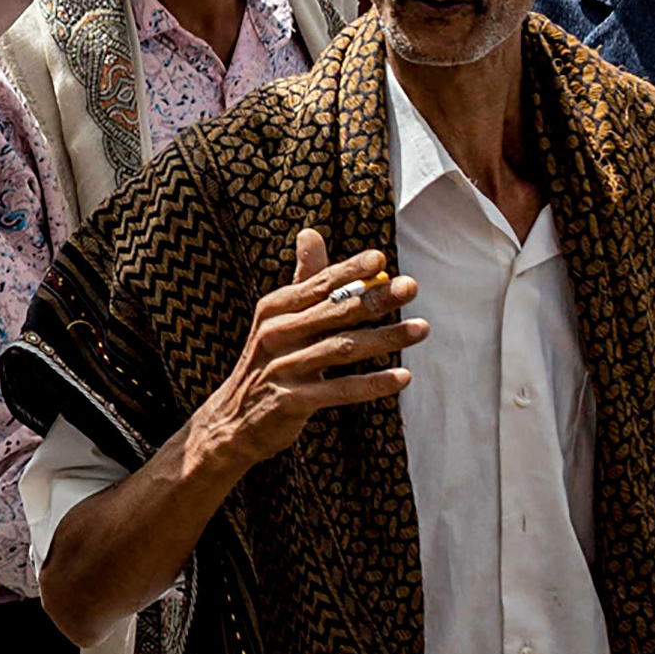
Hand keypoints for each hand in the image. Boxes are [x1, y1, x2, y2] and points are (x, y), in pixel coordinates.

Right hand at [183, 228, 424, 481]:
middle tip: (411, 287)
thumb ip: (303, 280)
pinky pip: (339, 390)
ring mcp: (283, 368)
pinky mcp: (291, 401)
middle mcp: (276, 333)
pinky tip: (403, 377)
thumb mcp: (278, 319)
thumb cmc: (268, 362)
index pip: (318, 284)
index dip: (349, 270)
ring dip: (385, 338)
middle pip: (334, 311)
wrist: (234, 420)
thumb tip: (311, 232)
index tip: (380, 258)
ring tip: (420, 329)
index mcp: (274, 309)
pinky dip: (372, 384)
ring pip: (342, 348)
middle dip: (375, 298)